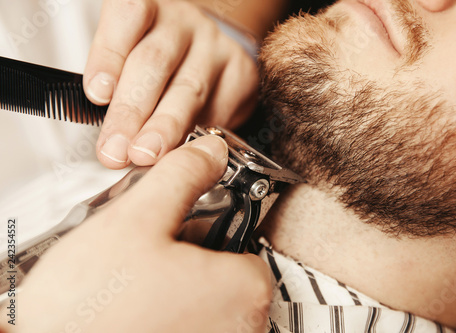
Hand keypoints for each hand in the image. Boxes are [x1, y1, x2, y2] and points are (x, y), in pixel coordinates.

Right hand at [5, 135, 270, 332]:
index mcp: (243, 292)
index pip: (247, 243)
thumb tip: (209, 153)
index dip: (212, 227)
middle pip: (228, 274)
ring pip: (207, 302)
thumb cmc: (86, 313)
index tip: (185, 226)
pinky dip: (168, 315)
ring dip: (178, 288)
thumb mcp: (136, 219)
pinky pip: (190, 326)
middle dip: (192, 258)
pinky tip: (134, 310)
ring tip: (137, 285)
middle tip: (152, 257)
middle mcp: (240, 330)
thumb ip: (182, 176)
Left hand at [84, 0, 258, 168]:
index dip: (110, 54)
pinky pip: (220, 108)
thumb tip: (107, 136)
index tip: (98, 94)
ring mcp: (214, 46)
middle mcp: (182, 22)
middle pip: (155, 61)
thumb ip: (115, 87)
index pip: (129, 16)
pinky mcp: (240, 72)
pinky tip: (184, 150)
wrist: (206, 56)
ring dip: (164, 127)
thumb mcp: (129, 58)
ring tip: (145, 154)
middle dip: (131, 110)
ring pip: (189, 88)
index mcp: (148, 8)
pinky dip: (199, 134)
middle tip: (116, 147)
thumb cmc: (158, 61)